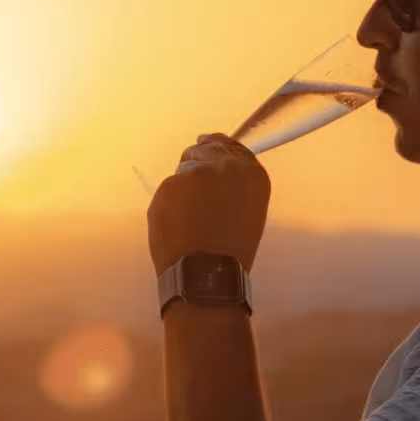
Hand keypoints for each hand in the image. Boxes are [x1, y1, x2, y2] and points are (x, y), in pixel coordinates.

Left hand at [147, 134, 270, 275]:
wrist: (206, 273)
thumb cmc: (233, 249)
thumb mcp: (249, 210)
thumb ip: (235, 183)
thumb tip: (216, 166)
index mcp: (252, 174)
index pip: (231, 146)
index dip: (218, 149)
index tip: (209, 151)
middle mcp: (224, 167)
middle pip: (205, 150)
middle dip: (199, 165)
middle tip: (196, 191)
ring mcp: (193, 174)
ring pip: (183, 169)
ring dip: (184, 185)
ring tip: (190, 217)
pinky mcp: (168, 187)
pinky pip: (168, 189)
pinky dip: (169, 203)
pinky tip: (177, 224)